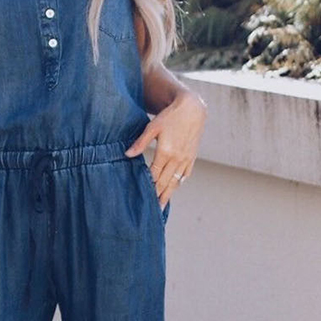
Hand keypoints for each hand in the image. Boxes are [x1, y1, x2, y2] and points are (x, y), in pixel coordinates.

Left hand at [125, 91, 206, 209]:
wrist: (193, 109)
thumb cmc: (170, 116)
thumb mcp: (152, 127)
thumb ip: (140, 143)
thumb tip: (127, 155)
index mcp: (166, 152)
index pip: (154, 176)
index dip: (148, 187)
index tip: (141, 198)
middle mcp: (177, 158)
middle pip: (165, 183)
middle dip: (157, 197)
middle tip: (151, 211)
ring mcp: (186, 159)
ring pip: (176, 182)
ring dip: (168, 194)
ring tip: (161, 207)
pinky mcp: (192, 157)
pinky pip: (185, 175)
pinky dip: (179, 184)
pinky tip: (173, 190)